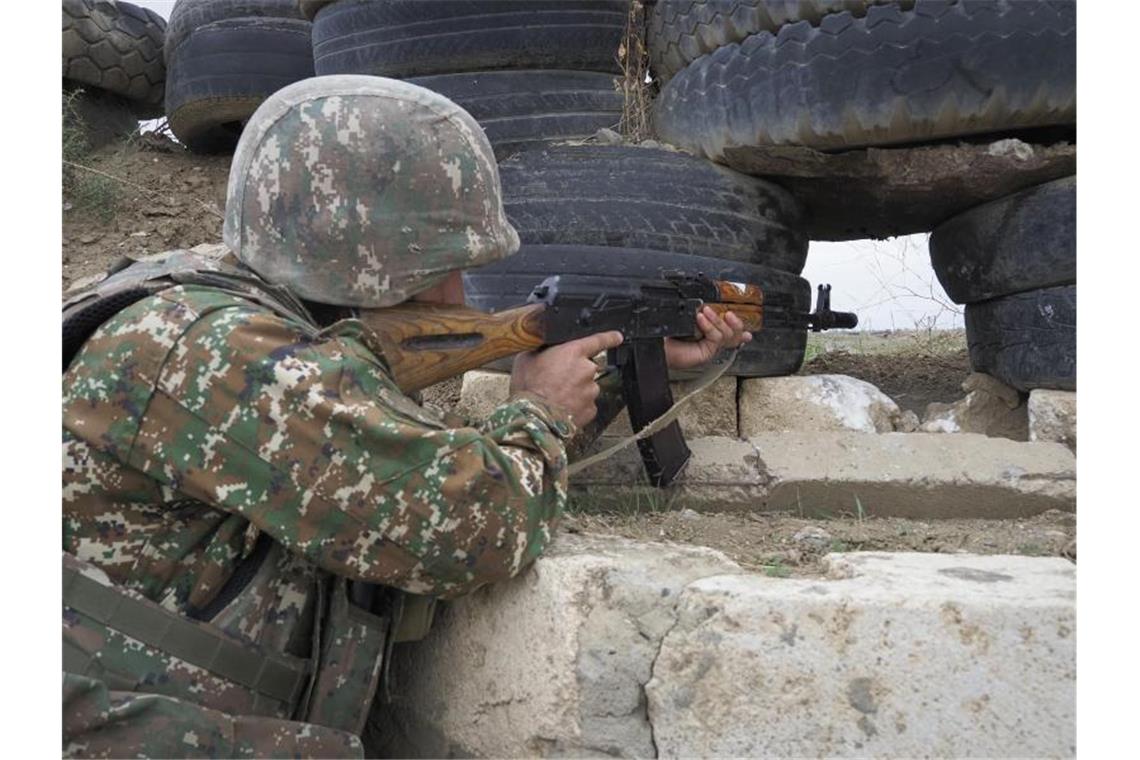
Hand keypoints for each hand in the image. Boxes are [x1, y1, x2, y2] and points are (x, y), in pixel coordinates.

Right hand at [510, 330, 624, 426]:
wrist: (533, 418)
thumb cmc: (528, 388)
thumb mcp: (526, 358)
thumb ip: (541, 350)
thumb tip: (543, 349)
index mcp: (573, 352)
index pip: (597, 340)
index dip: (609, 338)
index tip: (617, 337)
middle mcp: (587, 370)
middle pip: (586, 367)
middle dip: (574, 373)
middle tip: (554, 381)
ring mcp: (591, 391)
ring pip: (586, 387)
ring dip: (574, 390)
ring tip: (554, 397)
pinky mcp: (590, 409)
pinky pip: (585, 404)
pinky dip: (575, 405)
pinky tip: (561, 407)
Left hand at [664, 306, 751, 369]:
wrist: (657, 343)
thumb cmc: (668, 332)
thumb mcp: (687, 318)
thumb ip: (700, 312)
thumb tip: (707, 304)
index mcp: (709, 334)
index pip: (730, 330)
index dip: (739, 328)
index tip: (745, 324)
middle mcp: (712, 342)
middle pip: (734, 334)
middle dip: (736, 323)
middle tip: (729, 313)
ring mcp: (710, 349)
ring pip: (726, 334)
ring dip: (717, 320)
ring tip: (705, 312)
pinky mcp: (706, 353)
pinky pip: (716, 338)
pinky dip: (709, 326)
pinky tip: (701, 319)